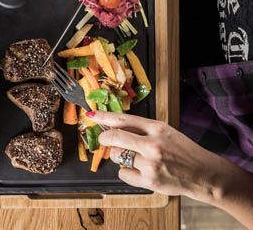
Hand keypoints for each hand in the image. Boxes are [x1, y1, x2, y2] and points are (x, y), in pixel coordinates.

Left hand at [91, 110, 232, 202]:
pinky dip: (127, 172)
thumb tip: (113, 125)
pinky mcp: (149, 181)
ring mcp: (150, 164)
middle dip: (105, 138)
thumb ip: (141, 128)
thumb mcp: (165, 132)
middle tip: (106, 140)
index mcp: (157, 128)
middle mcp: (152, 144)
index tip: (91, 115)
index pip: (123, 119)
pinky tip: (140, 171)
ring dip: (119, 156)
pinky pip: (123, 173)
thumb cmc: (183, 151)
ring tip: (134, 158)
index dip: (103, 117)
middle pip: (113, 137)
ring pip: (116, 156)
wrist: (204, 175)